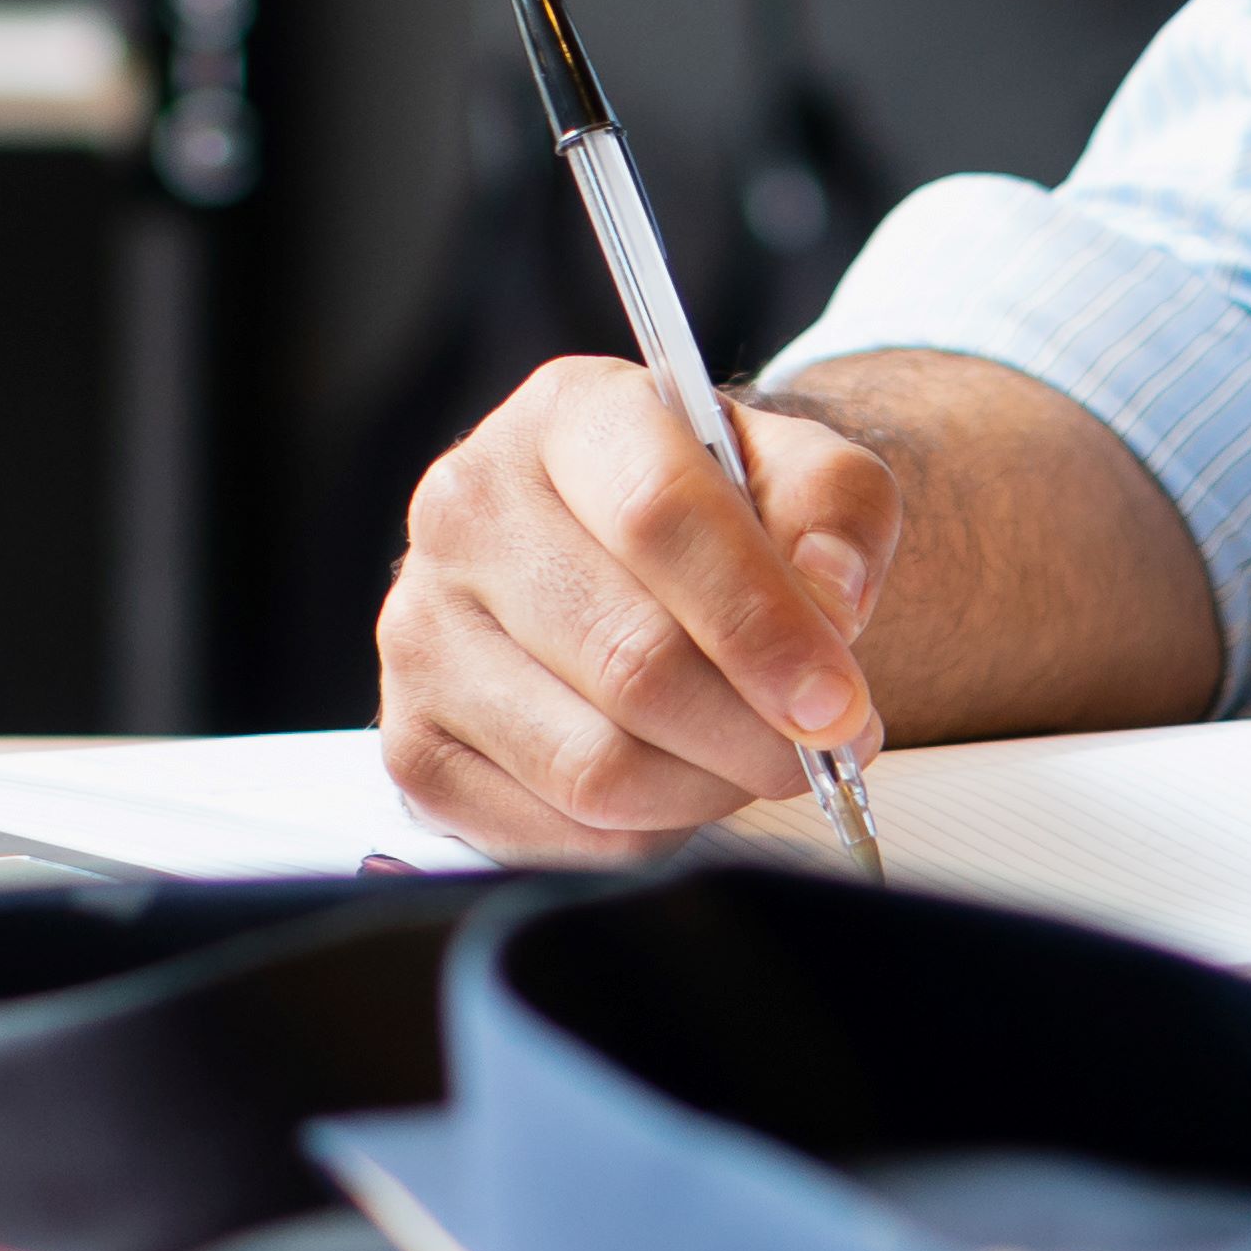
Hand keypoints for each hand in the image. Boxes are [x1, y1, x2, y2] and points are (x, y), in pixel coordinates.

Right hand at [379, 357, 901, 861]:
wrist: (633, 562)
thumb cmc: (719, 518)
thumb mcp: (796, 470)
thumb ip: (836, 510)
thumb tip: (831, 598)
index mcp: (566, 416)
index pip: (659, 516)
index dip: (760, 624)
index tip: (838, 703)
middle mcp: (467, 510)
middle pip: (631, 660)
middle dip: (754, 731)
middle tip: (824, 748)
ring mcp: (422, 631)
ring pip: (594, 766)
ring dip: (707, 789)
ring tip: (751, 760)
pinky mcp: (412, 743)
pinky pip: (554, 833)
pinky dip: (645, 834)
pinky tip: (674, 783)